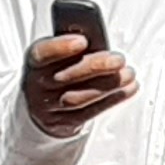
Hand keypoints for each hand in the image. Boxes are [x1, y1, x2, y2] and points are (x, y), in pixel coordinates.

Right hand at [19, 31, 135, 137]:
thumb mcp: (59, 54)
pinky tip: (127, 89)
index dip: (60, 48)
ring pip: (78, 98)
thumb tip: (101, 41)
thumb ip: (75, 46)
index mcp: (35, 62)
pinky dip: (112, 100)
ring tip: (128, 74)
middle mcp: (37, 86)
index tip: (82, 41)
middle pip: (64, 78)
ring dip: (108, 85)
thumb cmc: (57, 70)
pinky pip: (89, 113)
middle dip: (96, 67)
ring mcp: (48, 107)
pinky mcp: (63, 123)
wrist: (43, 103)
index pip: (42, 54)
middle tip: (118, 60)